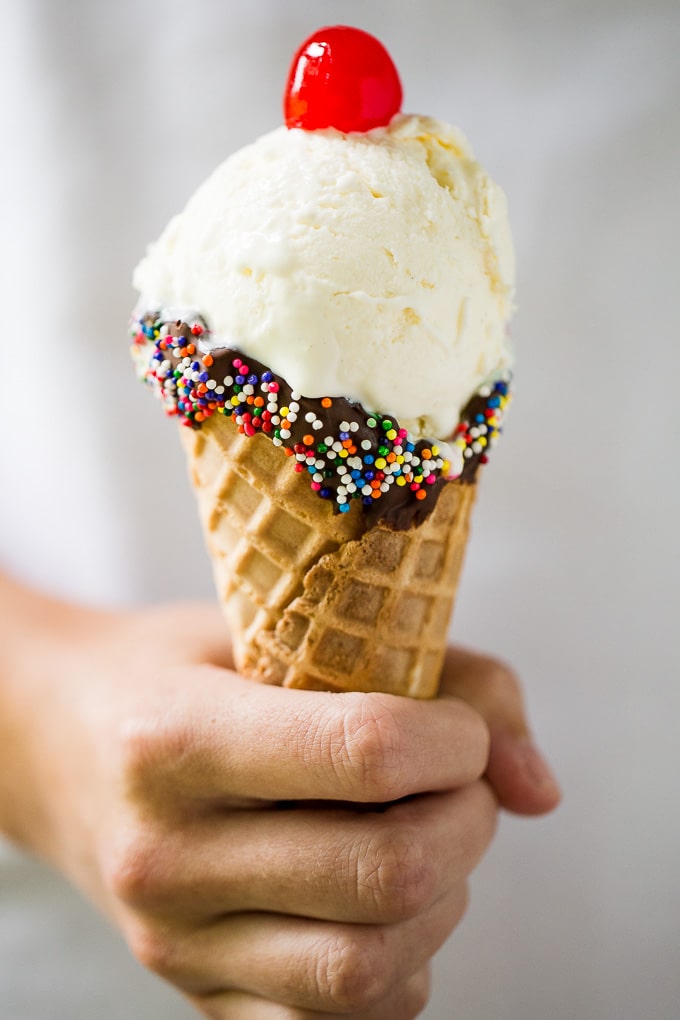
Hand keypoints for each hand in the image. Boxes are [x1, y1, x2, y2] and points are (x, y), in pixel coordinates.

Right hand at [2, 593, 558, 1019]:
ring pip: (372, 965)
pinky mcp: (195, 994)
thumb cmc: (179, 670)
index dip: (455, 739)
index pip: (365, 752)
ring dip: (446, 898)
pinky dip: (403, 964)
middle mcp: (165, 852)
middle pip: (386, 871)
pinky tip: (386, 901)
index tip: (458, 728)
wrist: (60, 741)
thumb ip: (437, 673)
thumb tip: (542, 790)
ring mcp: (174, 940)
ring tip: (428, 839)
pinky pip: (341, 1019)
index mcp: (176, 737)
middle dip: (470, 820)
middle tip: (462, 782)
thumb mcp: (279, 626)